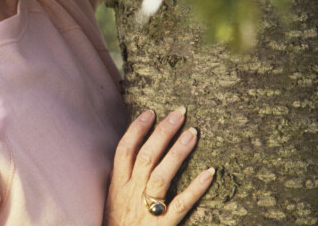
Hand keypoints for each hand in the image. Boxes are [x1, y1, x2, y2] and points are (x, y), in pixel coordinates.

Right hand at [104, 108, 214, 225]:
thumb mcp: (113, 201)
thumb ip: (124, 179)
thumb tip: (135, 152)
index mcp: (117, 186)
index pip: (124, 150)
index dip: (136, 129)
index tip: (150, 112)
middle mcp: (130, 193)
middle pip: (146, 156)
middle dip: (162, 132)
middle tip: (179, 113)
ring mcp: (147, 209)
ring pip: (162, 175)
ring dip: (178, 152)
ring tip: (193, 133)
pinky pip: (181, 204)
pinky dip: (195, 188)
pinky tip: (209, 173)